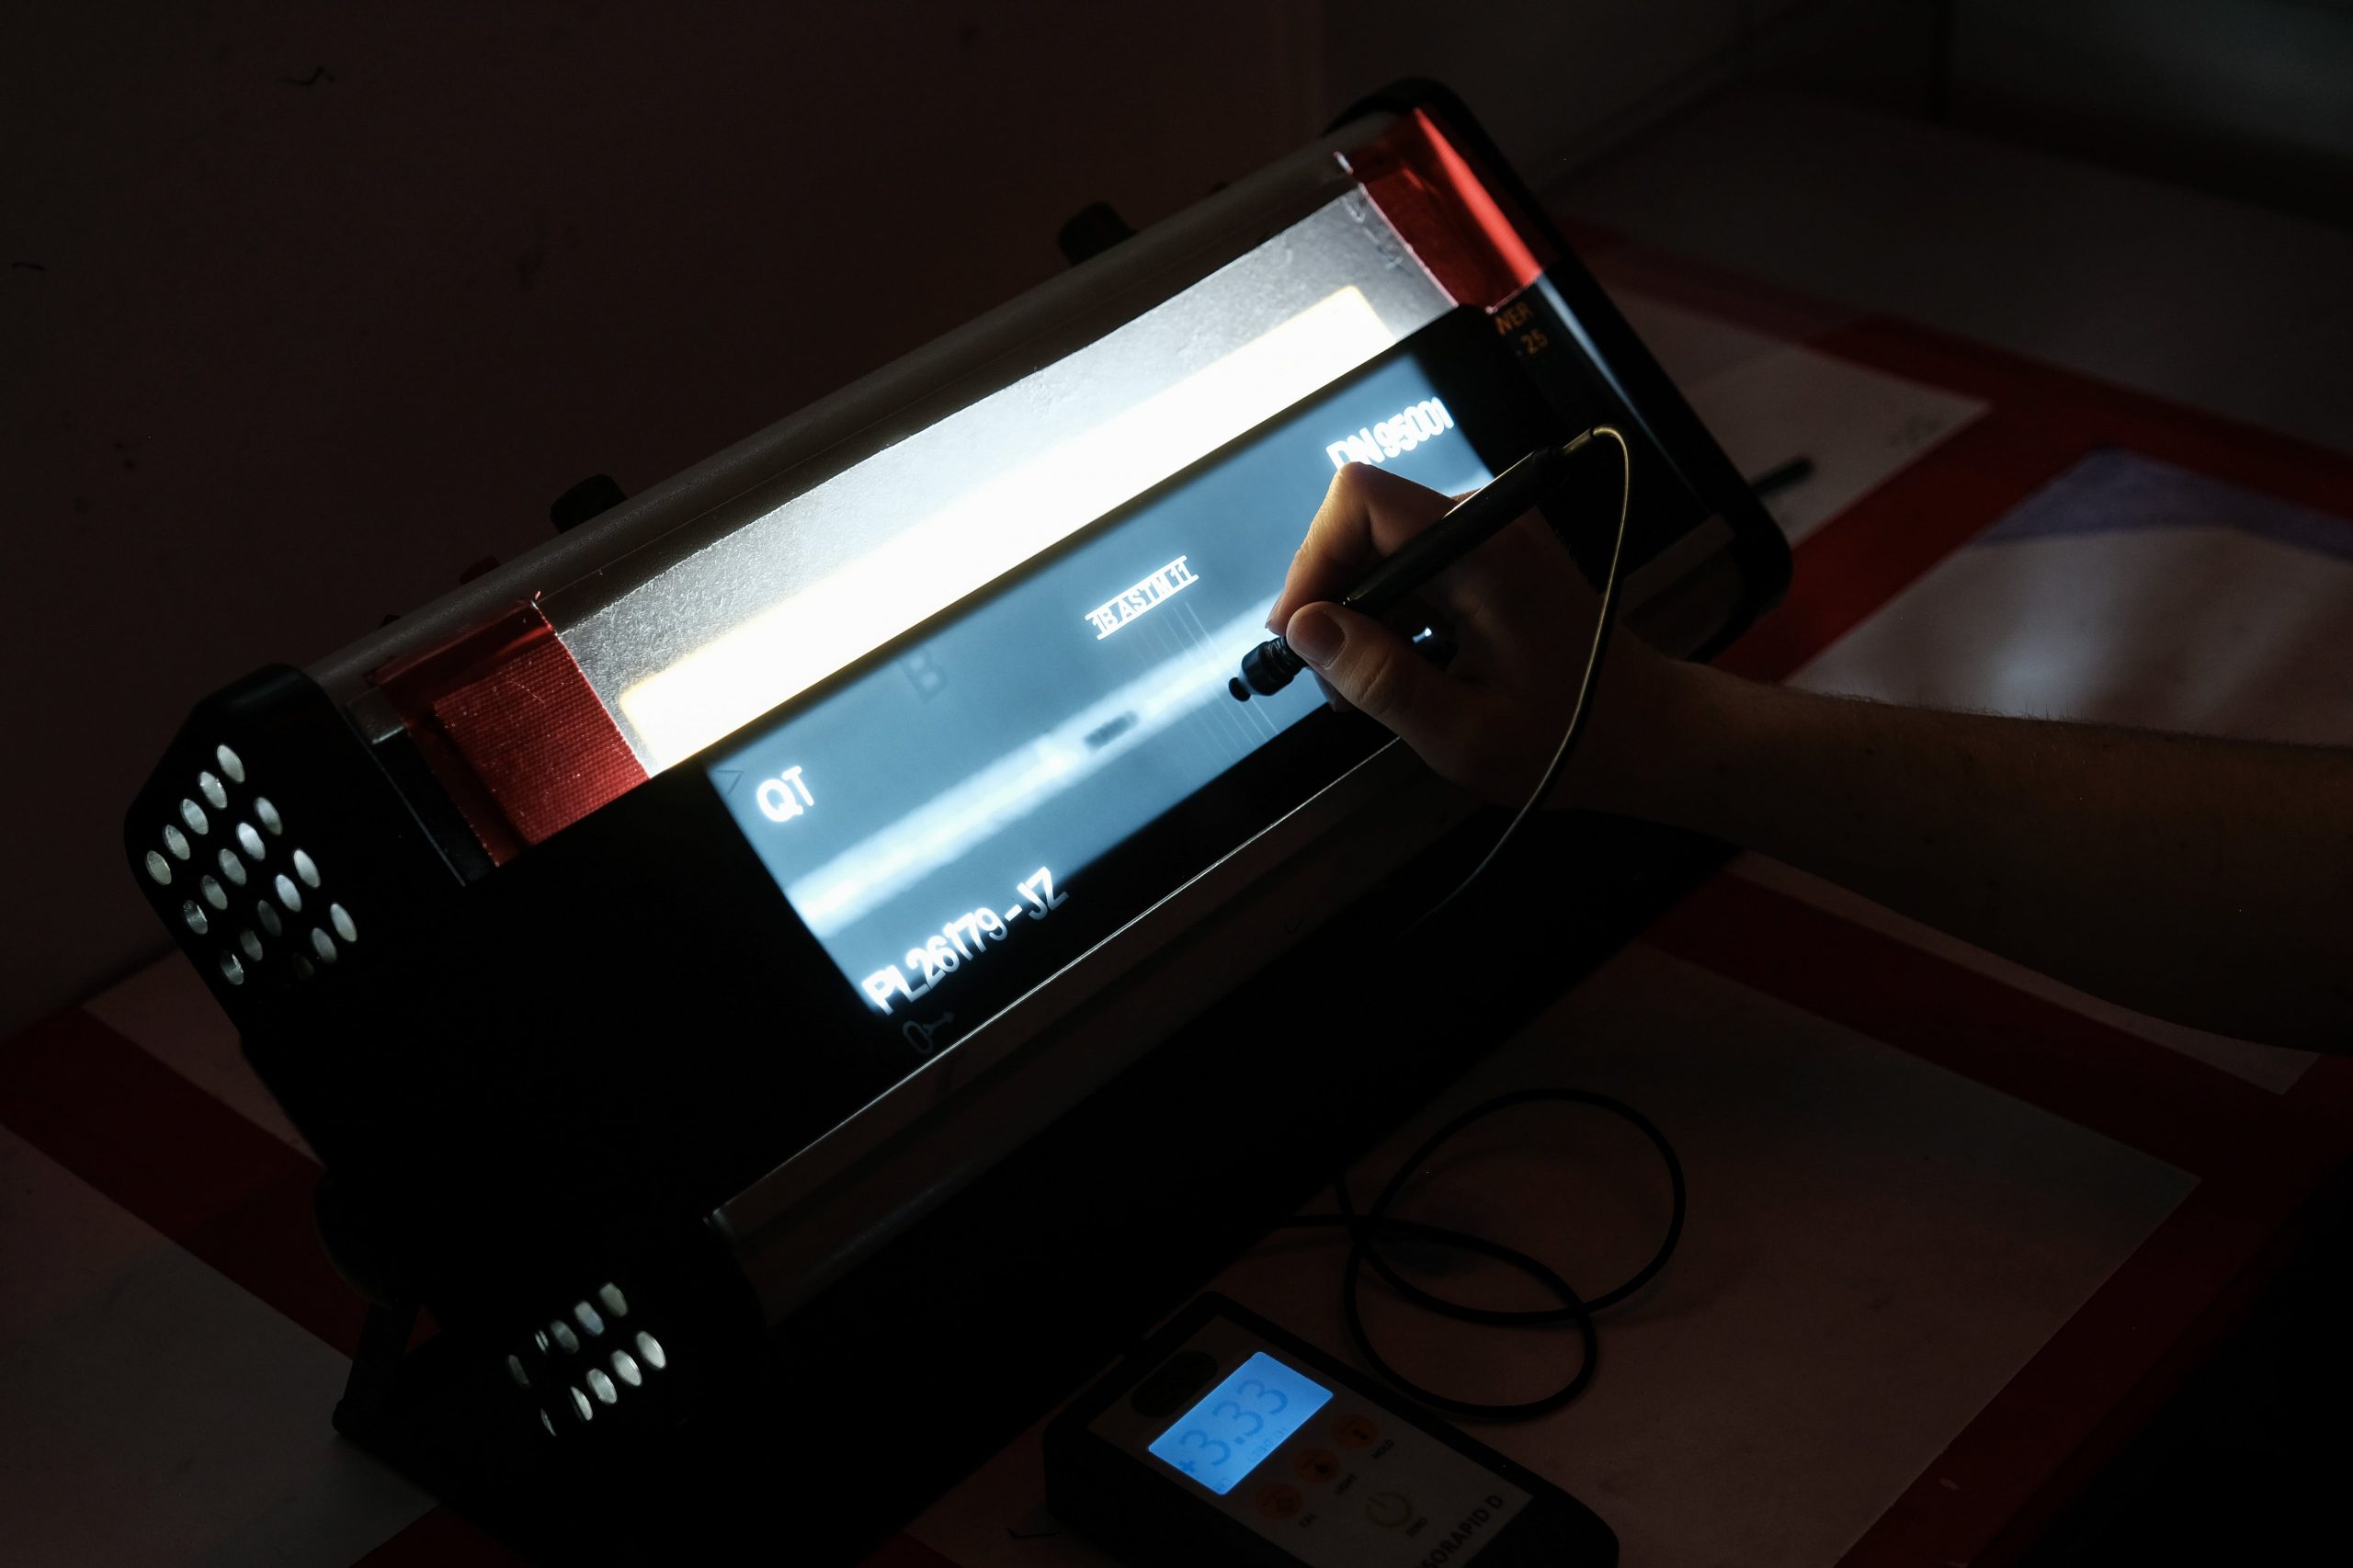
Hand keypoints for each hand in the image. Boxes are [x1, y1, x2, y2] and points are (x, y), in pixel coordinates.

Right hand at [1267, 463, 1673, 806]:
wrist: (1647, 732)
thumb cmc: (1566, 739)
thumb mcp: (1460, 732)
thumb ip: (1379, 678)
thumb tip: (1303, 628)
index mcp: (1484, 553)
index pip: (1361, 501)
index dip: (1314, 560)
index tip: (1300, 635)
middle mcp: (1488, 524)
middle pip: (1366, 522)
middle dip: (1332, 596)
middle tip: (1330, 679)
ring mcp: (1494, 536)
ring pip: (1384, 548)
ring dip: (1359, 613)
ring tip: (1362, 690)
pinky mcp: (1495, 557)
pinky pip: (1416, 565)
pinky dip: (1392, 615)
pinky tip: (1399, 672)